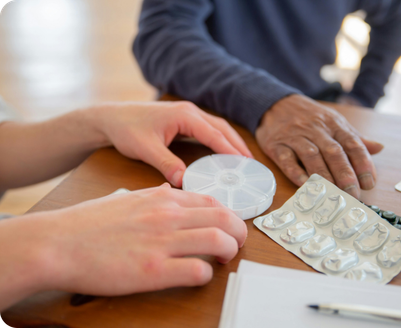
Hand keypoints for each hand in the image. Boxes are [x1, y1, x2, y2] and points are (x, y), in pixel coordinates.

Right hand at [0, 184, 246, 308]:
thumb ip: (151, 194)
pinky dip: (207, 274)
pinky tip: (199, 275)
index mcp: (162, 198)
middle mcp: (167, 215)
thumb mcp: (125, 197)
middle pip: (224, 218)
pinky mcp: (153, 270)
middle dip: (239, 232)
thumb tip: (167, 190)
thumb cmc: (87, 222)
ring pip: (219, 241)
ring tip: (224, 258)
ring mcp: (162, 242)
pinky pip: (198, 271)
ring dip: (230, 251)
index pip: (212, 201)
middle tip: (236, 243)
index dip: (228, 215)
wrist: (57, 243)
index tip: (228, 226)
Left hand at [90, 101, 252, 186]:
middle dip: (237, 144)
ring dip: (231, 141)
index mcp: (183, 115)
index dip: (230, 149)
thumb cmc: (126, 128)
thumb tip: (183, 181)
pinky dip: (219, 140)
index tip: (244, 163)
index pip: (214, 134)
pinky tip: (222, 151)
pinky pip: (207, 129)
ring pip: (216, 127)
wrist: (111, 118)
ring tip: (243, 158)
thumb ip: (166, 164)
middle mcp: (189, 112)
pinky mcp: (183, 120)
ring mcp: (186, 114)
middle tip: (251, 162)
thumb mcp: (145, 148)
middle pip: (221, 128)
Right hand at [255, 94, 383, 197]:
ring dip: (323, 175)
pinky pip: (286, 159)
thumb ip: (353, 137)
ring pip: (311, 156)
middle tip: (353, 193)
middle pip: (333, 152)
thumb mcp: (333, 121)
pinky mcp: (276, 145)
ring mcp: (294, 137)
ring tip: (332, 193)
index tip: (369, 182)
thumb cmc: (308, 117)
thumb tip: (378, 148)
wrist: (276, 104)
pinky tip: (304, 184)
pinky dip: (296, 172)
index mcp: (333, 124)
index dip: (363, 163)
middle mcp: (315, 129)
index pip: (352, 143)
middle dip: (345, 174)